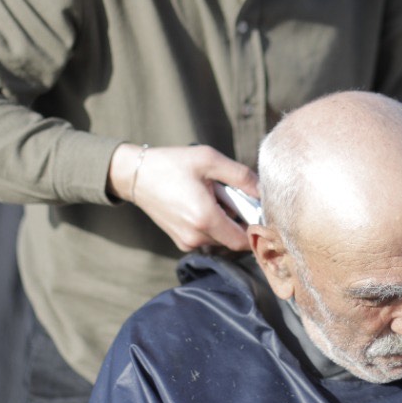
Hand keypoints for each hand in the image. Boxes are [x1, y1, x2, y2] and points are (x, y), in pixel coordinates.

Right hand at [108, 144, 257, 252]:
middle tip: (234, 197)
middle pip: (235, 240)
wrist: (136, 176)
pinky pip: (208, 238)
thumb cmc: (173, 164)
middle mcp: (196, 236)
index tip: (258, 210)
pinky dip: (213, 225)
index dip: (256, 229)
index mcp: (205, 218)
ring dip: (226, 223)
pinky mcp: (181, 242)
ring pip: (221, 240)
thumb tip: (264, 192)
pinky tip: (204, 205)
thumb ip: (241, 176)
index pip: (245, 240)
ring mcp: (187, 242)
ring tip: (216, 199)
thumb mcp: (210, 160)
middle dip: (241, 222)